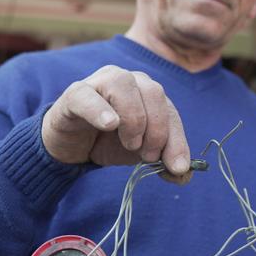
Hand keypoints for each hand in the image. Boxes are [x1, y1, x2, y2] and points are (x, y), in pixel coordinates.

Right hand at [41, 65, 191, 180]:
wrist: (73, 147)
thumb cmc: (110, 142)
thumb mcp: (141, 153)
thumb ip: (163, 160)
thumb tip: (182, 175)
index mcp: (149, 92)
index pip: (170, 111)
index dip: (177, 140)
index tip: (177, 167)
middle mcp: (128, 80)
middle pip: (153, 92)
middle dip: (157, 129)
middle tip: (147, 155)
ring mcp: (100, 82)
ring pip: (123, 85)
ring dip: (133, 119)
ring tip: (130, 144)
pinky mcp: (75, 94)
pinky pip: (87, 95)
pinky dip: (100, 109)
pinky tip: (109, 124)